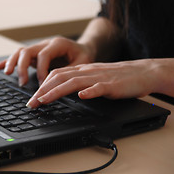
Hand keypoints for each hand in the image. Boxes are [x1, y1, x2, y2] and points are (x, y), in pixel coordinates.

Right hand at [0, 37, 93, 85]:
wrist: (82, 48)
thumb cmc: (83, 55)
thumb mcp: (83, 62)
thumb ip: (70, 71)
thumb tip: (59, 83)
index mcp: (58, 43)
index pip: (44, 55)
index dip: (41, 70)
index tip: (43, 83)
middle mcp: (45, 43)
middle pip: (27, 50)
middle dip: (22, 66)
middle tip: (23, 81)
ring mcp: (38, 48)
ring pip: (20, 51)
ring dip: (12, 62)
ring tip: (7, 73)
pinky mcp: (34, 54)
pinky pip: (18, 56)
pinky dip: (7, 61)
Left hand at [25, 59, 161, 107]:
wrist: (142, 72)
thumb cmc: (117, 77)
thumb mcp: (93, 77)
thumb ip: (78, 82)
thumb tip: (60, 91)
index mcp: (81, 70)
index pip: (56, 74)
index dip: (42, 85)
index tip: (32, 98)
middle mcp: (86, 71)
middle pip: (59, 77)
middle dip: (42, 90)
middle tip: (31, 103)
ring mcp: (99, 77)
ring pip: (74, 82)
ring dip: (56, 91)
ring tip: (44, 100)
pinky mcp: (112, 85)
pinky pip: (99, 87)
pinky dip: (89, 91)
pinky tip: (82, 96)